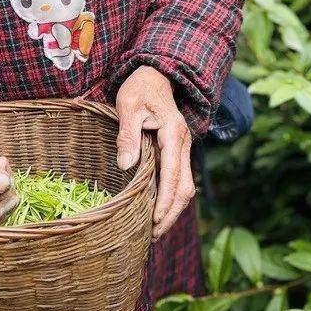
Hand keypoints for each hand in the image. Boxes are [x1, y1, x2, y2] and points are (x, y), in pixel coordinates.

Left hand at [115, 66, 194, 239]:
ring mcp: (183, 149)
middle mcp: (184, 144)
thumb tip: (125, 166)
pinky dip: (171, 198)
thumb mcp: (127, 106)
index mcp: (173, 133)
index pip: (172, 174)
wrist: (157, 75)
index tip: (155, 219)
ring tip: (155, 230)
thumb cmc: (139, 88)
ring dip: (173, 209)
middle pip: (185, 187)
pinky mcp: (178, 152)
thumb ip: (127, 134)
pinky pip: (179, 179)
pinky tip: (157, 211)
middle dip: (171, 213)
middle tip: (154, 235)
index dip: (165, 200)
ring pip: (185, 186)